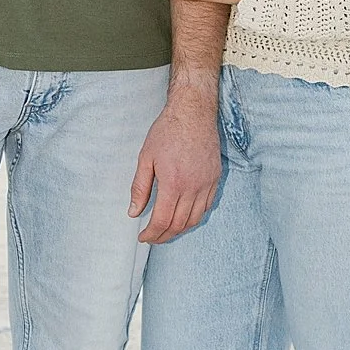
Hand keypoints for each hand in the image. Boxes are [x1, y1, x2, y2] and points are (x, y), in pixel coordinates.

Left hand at [127, 83, 222, 244]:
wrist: (193, 112)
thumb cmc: (167, 131)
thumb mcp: (145, 158)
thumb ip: (140, 188)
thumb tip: (133, 212)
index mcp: (173, 182)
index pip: (163, 220)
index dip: (152, 233)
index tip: (143, 237)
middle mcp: (193, 187)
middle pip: (179, 224)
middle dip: (164, 235)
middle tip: (152, 237)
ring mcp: (207, 183)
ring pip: (195, 219)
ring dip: (180, 229)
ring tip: (167, 230)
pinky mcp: (216, 178)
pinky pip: (207, 206)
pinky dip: (195, 217)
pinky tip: (184, 216)